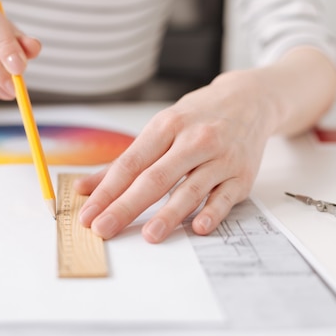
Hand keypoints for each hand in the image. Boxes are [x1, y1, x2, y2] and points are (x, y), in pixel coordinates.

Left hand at [75, 70, 275, 242]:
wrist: (250, 100)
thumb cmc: (198, 117)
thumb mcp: (161, 128)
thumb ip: (125, 161)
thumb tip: (86, 187)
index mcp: (166, 127)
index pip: (130, 164)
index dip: (107, 191)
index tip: (88, 213)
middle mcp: (193, 141)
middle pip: (155, 179)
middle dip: (126, 207)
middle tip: (103, 228)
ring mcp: (220, 158)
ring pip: (190, 190)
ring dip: (169, 215)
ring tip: (149, 236)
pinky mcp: (242, 175)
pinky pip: (226, 197)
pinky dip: (213, 213)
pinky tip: (199, 228)